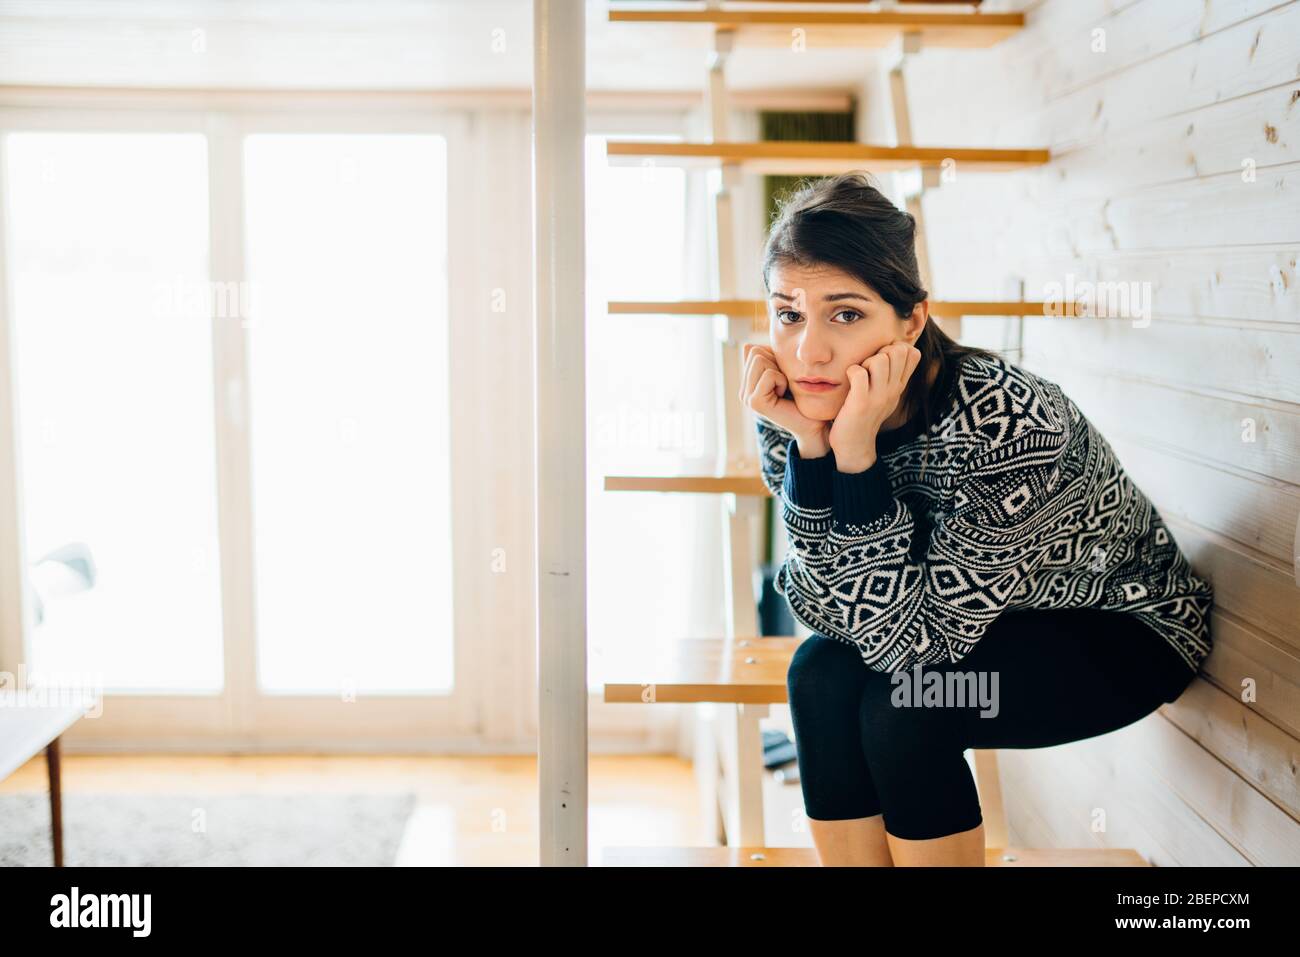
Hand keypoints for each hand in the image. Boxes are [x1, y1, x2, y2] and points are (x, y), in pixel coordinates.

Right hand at [741, 343, 828, 452]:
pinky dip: (781, 381)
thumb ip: (768, 357)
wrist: (813, 422)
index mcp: (747, 382)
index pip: (753, 349)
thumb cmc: (802, 396)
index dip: (774, 356)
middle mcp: (744, 390)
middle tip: (784, 384)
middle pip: (755, 352)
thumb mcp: (784, 370)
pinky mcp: (755, 403)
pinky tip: (783, 395)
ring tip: (783, 389)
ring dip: (779, 372)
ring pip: (759, 360)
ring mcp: (747, 397)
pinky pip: (769, 375)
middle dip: (775, 362)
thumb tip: (747, 345)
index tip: (783, 377)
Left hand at [829, 340, 921, 471]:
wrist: (855, 446)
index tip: (882, 358)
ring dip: (865, 362)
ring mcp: (878, 397)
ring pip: (879, 360)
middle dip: (880, 352)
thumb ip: (895, 374)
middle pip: (897, 352)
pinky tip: (849, 380)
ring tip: (859, 375)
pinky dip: (852, 372)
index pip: (913, 354)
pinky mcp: (861, 403)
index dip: (896, 347)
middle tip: (868, 367)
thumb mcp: (887, 395)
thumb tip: (905, 349)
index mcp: (899, 386)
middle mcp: (893, 390)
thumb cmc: (866, 416)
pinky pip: (859, 374)